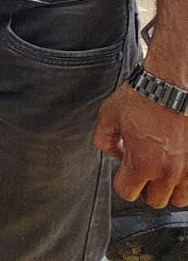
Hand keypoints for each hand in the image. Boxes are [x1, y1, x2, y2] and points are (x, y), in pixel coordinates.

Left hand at [96, 82, 187, 207]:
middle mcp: (169, 171)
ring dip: (169, 188)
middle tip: (143, 168)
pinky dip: (185, 179)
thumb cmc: (143, 96)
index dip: (121, 181)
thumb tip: (113, 153)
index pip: (127, 192)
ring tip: (162, 168)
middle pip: (156, 200)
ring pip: (180, 198)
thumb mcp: (109, 115)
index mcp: (143, 163)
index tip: (123, 170)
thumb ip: (104, 139)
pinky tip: (177, 163)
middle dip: (145, 187)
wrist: (170, 84)